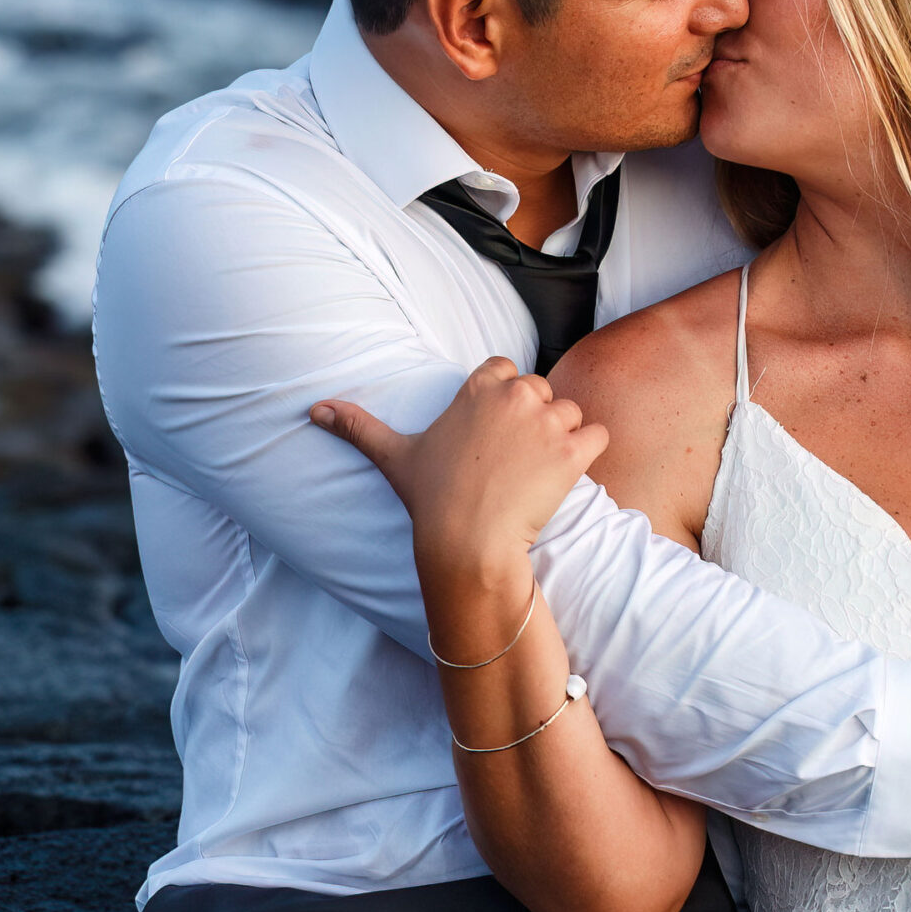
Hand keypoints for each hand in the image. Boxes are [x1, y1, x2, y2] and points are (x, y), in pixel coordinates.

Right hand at [311, 359, 607, 583]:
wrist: (466, 543)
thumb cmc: (431, 500)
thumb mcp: (394, 456)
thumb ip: (358, 426)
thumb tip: (312, 410)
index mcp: (476, 387)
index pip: (505, 368)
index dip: (505, 398)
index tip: (494, 433)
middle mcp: (513, 394)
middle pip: (540, 389)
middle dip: (534, 418)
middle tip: (513, 462)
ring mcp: (546, 421)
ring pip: (570, 412)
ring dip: (563, 436)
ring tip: (536, 473)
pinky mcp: (572, 450)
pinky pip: (598, 433)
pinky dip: (590, 451)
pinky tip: (567, 475)